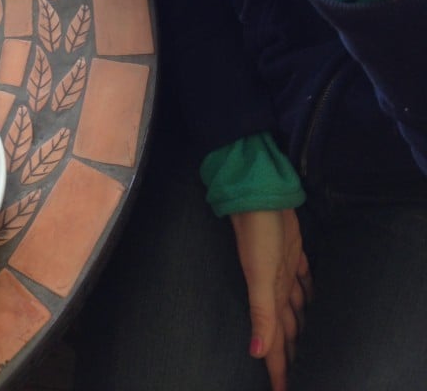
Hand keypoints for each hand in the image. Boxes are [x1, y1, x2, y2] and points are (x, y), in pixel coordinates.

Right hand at [230, 208, 311, 390]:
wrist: (260, 195)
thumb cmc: (259, 234)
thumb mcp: (260, 275)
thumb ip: (260, 312)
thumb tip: (254, 352)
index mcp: (268, 299)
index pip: (272, 343)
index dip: (277, 369)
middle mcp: (276, 289)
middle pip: (284, 330)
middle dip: (288, 354)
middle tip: (299, 374)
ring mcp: (284, 271)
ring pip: (293, 308)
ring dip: (299, 327)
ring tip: (307, 342)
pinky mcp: (293, 254)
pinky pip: (303, 280)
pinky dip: (307, 292)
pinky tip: (312, 296)